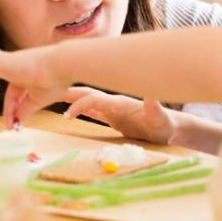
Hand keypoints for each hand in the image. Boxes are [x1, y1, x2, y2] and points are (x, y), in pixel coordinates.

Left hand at [0, 43, 69, 127]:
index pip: (12, 92)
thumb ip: (25, 110)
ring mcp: (7, 61)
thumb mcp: (37, 100)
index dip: (10, 109)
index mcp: (25, 75)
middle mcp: (15, 66)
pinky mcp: (1, 60)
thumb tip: (16, 123)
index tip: (11, 126)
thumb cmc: (55, 80)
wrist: (62, 67)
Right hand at [62, 87, 176, 144]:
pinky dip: (81, 109)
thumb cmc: (167, 125)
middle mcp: (115, 103)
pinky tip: (70, 111)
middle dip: (70, 93)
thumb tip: (149, 96)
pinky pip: (94, 111)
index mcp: (121, 102)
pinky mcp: (115, 117)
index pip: (96, 100)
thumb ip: (154, 108)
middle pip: (88, 94)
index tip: (67, 115)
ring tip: (54, 95)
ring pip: (89, 101)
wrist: (172, 128)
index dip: (80, 105)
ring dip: (73, 98)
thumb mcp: (161, 120)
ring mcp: (114, 109)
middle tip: (49, 93)